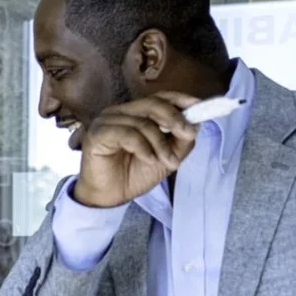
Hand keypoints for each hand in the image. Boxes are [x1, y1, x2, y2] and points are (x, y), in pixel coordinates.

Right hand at [73, 92, 200, 207]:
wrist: (110, 197)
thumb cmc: (134, 175)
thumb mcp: (166, 157)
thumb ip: (180, 141)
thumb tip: (194, 124)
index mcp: (135, 113)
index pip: (159, 97)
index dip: (179, 99)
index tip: (198, 106)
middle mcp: (120, 112)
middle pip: (152, 104)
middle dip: (174, 118)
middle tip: (187, 134)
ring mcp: (106, 121)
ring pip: (142, 123)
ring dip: (160, 143)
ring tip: (168, 161)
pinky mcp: (97, 134)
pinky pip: (127, 134)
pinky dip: (143, 147)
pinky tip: (148, 159)